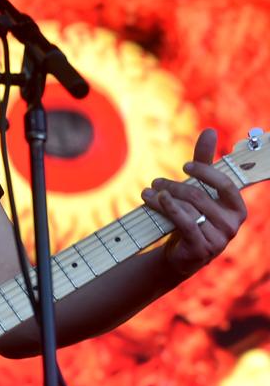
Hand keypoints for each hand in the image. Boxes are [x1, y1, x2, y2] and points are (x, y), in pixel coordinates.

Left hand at [141, 128, 246, 276]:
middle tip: (155, 182)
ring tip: (147, 192)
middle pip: (199, 196)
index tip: (184, 166)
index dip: (205, 172)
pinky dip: (167, 209)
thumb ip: (205, 162)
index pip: (225, 184)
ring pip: (188, 209)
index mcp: (237, 208)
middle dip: (173, 186)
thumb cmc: (192, 217)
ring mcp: (219, 238)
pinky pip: (184, 223)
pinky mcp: (202, 248)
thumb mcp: (199, 190)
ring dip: (163, 198)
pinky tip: (154, 201)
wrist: (180, 255)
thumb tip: (209, 130)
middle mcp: (233, 224)